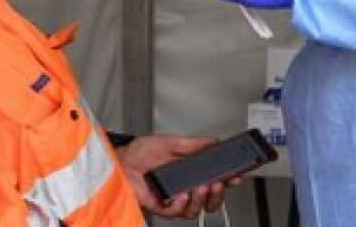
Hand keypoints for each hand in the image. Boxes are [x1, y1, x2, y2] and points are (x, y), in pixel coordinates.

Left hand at [116, 134, 238, 217]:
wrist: (118, 162)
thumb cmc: (138, 152)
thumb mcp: (170, 142)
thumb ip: (193, 144)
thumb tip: (214, 142)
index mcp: (188, 171)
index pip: (213, 178)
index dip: (227, 179)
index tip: (237, 175)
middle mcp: (183, 187)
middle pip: (209, 199)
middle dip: (219, 194)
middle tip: (220, 183)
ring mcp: (173, 199)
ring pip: (196, 209)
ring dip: (202, 199)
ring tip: (201, 187)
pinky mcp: (160, 207)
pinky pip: (176, 212)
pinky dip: (181, 205)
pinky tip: (181, 195)